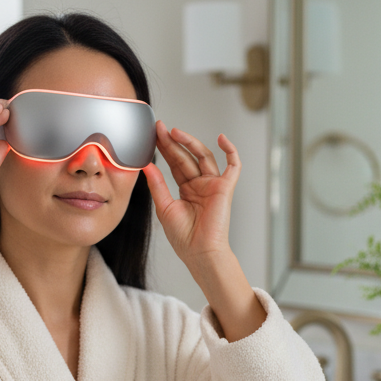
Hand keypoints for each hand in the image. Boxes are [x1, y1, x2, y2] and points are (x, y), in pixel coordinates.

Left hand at [144, 121, 240, 269]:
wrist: (199, 252)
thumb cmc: (184, 237)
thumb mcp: (164, 207)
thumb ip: (157, 185)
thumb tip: (146, 165)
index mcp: (187, 190)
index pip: (175, 163)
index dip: (165, 148)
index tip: (154, 134)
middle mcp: (200, 185)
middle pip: (186, 157)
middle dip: (173, 142)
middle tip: (160, 129)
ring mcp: (213, 185)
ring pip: (204, 156)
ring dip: (191, 142)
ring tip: (175, 132)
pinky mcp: (225, 188)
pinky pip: (233, 166)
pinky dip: (230, 151)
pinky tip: (222, 139)